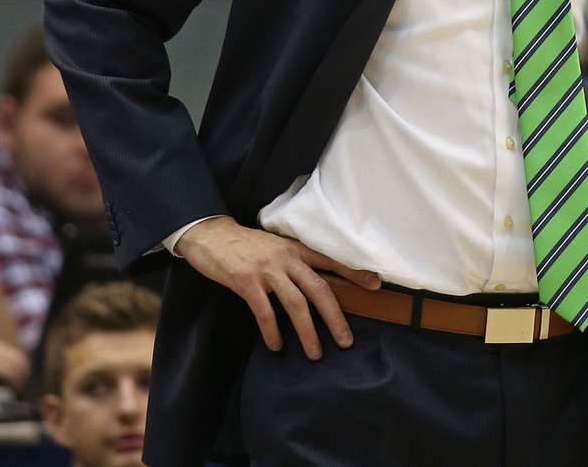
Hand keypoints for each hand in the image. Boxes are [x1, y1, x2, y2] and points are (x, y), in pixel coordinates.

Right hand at [176, 217, 379, 358]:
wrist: (211, 235)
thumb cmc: (247, 245)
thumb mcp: (276, 247)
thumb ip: (295, 262)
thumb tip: (316, 286)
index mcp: (296, 248)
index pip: (331, 260)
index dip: (354, 273)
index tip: (375, 285)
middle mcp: (286, 257)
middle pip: (319, 289)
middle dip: (335, 317)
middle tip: (346, 341)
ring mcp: (267, 269)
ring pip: (295, 304)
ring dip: (308, 331)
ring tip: (315, 353)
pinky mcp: (245, 281)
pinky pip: (264, 311)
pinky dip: (272, 331)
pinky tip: (277, 345)